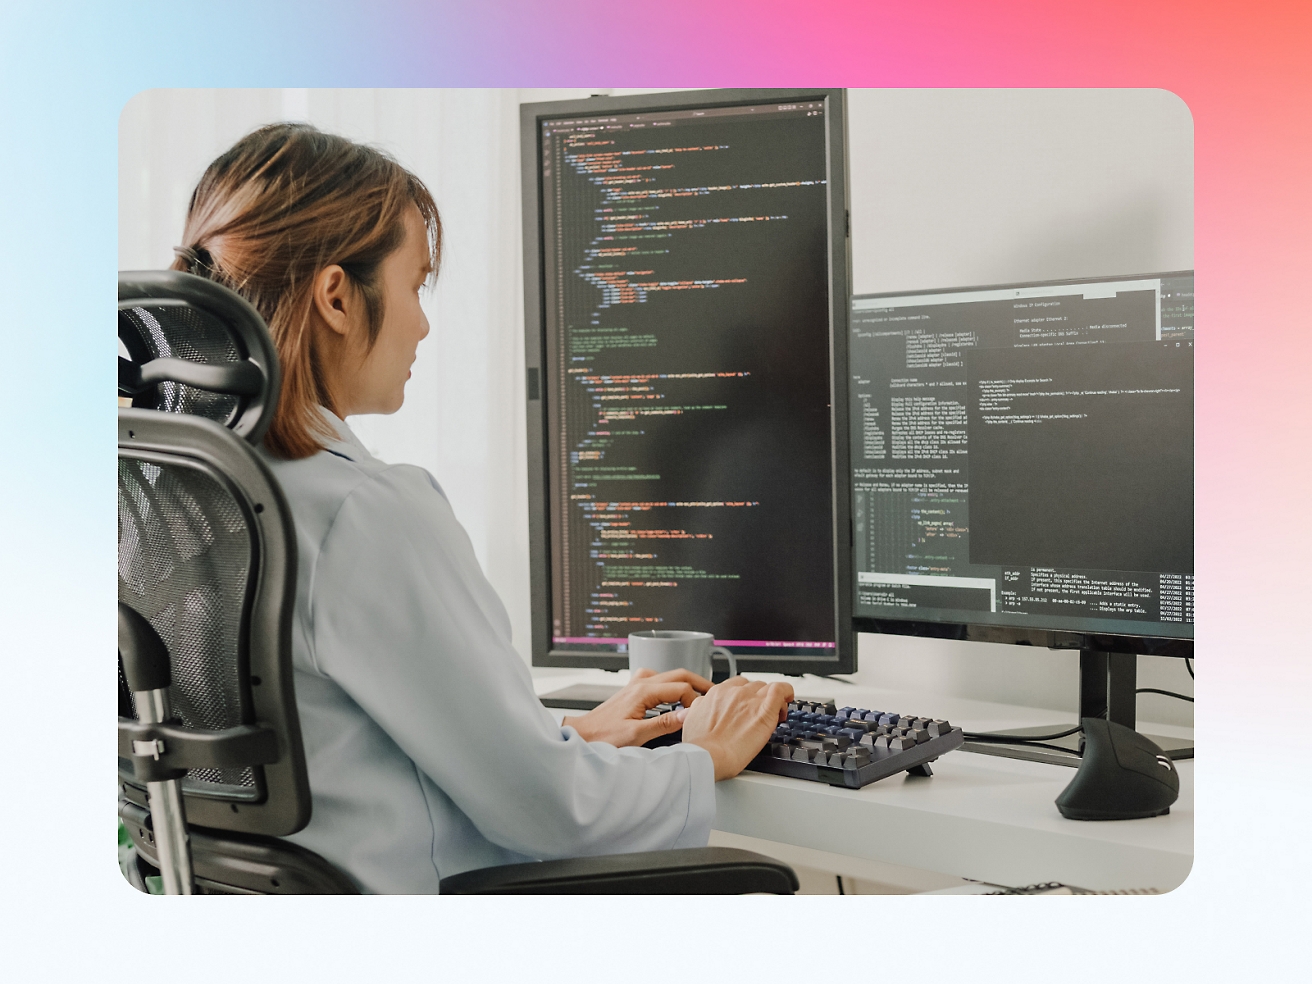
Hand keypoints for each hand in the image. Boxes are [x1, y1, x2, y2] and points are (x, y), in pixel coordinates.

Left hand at [562, 668, 711, 747]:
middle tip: (715, 693)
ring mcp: (636, 685)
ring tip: (699, 695)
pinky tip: (675, 696)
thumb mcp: (636, 736)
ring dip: (686, 683)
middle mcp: (640, 683)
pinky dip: (673, 685)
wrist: (582, 736)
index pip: (682, 687)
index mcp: (643, 691)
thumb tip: (688, 715)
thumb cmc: (603, 737)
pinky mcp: (633, 691)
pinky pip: (659, 681)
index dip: (696, 700)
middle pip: (678, 674)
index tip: (700, 715)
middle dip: (699, 683)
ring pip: (669, 675)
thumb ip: (664, 724)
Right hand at [680, 677, 794, 780]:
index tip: (748, 706)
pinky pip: (780, 690)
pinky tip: (787, 699)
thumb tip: (702, 708)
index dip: (745, 695)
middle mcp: (733, 692)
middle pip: (753, 686)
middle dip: (758, 698)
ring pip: (767, 687)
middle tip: (759, 714)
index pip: (737, 685)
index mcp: (717, 694)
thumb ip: (700, 708)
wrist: (707, 756)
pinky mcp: (764, 711)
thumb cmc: (700, 746)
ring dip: (771, 698)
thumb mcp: (691, 719)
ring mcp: (750, 700)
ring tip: (775, 713)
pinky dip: (786, 692)